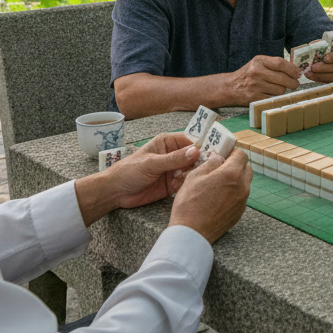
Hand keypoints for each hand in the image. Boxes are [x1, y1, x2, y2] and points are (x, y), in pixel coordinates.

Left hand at [76, 132, 199, 225]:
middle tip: (204, 167)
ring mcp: (174, 169)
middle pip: (195, 156)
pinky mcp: (174, 184)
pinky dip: (189, 183)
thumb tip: (195, 152)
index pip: (191, 140)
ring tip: (185, 177)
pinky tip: (184, 185)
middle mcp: (173, 154)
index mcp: (168, 142)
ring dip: (194, 173)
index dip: (203, 144)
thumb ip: (173, 159)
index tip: (215, 149)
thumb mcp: (151, 163)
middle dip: (201, 161)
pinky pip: (188, 182)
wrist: (116, 192)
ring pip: (193, 169)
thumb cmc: (129, 171)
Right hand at [169, 147, 252, 243]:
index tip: (222, 153)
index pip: (241, 155)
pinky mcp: (239, 213)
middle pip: (246, 168)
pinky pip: (240, 197)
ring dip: (234, 179)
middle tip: (219, 167)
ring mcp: (242, 201)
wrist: (191, 233)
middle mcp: (242, 187)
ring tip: (216, 183)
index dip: (232, 152)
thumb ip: (210, 163)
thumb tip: (218, 157)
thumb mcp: (195, 176)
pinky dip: (233, 192)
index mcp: (232, 174)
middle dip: (235, 164)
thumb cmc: (190, 204)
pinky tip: (217, 197)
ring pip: (244, 183)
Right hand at [221, 55, 300, 105]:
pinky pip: (273, 98)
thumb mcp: (258, 63)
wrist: (230, 87)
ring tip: (278, 88)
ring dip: (283, 90)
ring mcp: (255, 86)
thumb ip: (274, 64)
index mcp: (259, 61)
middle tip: (295, 84)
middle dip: (293, 82)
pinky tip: (271, 94)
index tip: (298, 73)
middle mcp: (257, 72)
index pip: (280, 63)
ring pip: (280, 90)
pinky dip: (275, 97)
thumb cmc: (248, 74)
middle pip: (283, 78)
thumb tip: (296, 70)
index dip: (292, 69)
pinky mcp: (255, 98)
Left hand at [305, 41, 332, 82]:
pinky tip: (313, 77)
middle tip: (312, 68)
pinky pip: (332, 82)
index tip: (325, 58)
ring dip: (321, 76)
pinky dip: (321, 80)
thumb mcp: (332, 44)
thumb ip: (323, 44)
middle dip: (324, 68)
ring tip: (309, 74)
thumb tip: (311, 46)